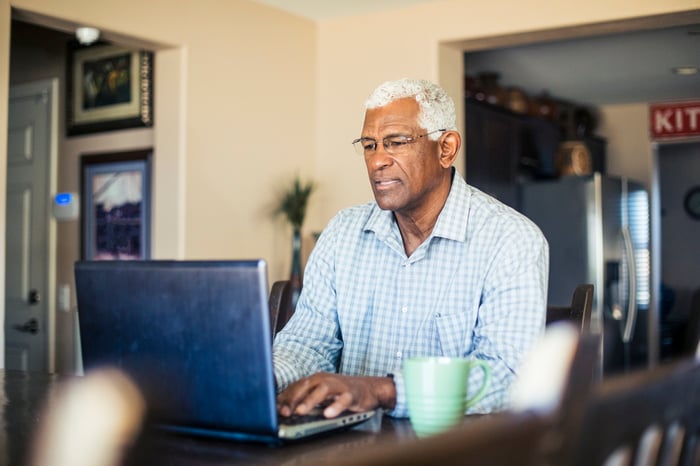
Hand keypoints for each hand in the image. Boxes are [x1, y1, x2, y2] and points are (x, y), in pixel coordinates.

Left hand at [277, 372, 395, 418]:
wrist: (369, 388)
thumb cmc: (341, 392)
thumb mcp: (321, 394)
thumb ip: (305, 399)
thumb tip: (284, 409)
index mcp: (316, 379)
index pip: (296, 386)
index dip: (285, 397)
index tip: (274, 409)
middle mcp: (325, 379)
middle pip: (306, 386)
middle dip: (293, 399)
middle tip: (285, 412)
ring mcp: (338, 385)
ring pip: (322, 390)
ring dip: (310, 400)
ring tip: (301, 411)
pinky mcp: (352, 393)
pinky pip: (343, 399)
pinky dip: (335, 406)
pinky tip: (328, 414)